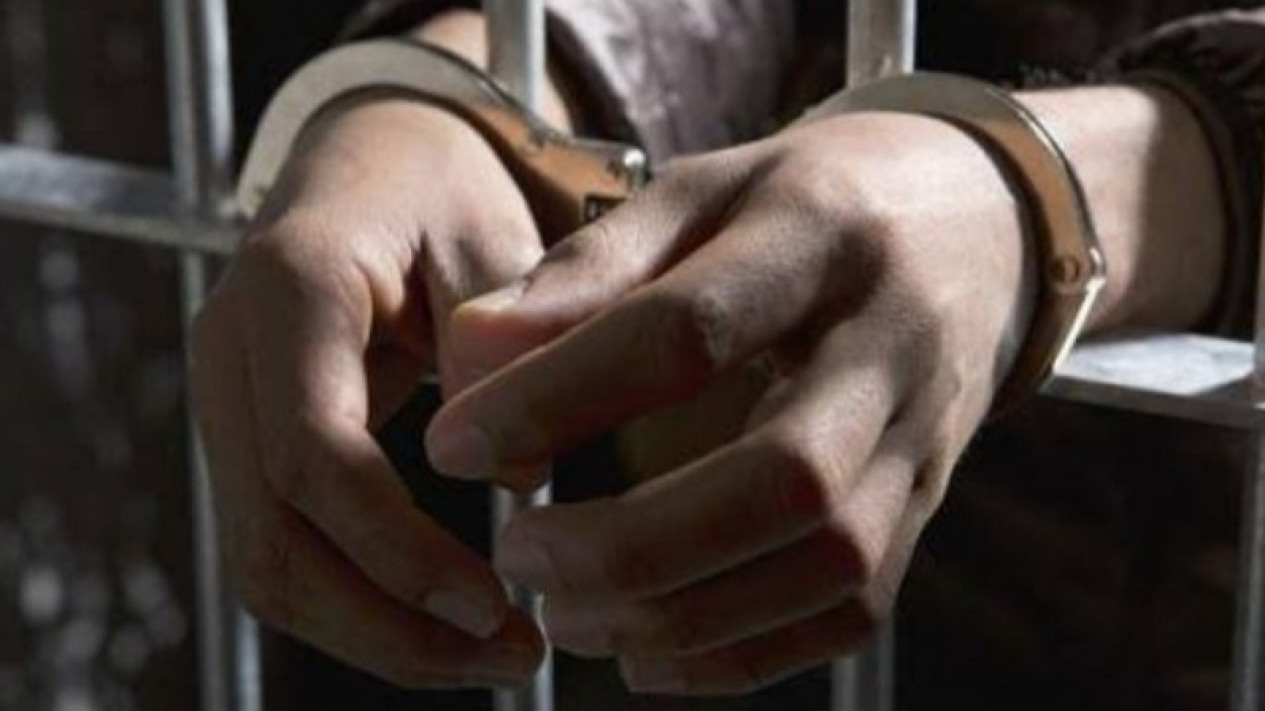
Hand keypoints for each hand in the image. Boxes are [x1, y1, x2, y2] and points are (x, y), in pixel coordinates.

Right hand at [190, 98, 547, 687]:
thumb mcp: (489, 230)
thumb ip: (504, 341)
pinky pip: (286, 547)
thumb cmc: (436, 185)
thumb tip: (519, 478)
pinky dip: (360, 602)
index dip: (397, 549)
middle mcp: (234, 357)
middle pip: (273, 539)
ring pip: (268, 565)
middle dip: (388, 623)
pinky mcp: (254, 442)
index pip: (314, 453)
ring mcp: (231, 406)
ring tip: (489, 655)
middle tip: (508, 657)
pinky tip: (443, 619)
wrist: (369, 161)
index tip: (492, 604)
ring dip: (374, 632)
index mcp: (291, 290)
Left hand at [424, 112, 1035, 693]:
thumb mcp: (702, 192)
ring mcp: (926, 437)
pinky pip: (852, 609)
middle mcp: (890, 344)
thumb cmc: (807, 205)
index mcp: (820, 236)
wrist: (975, 224)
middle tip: (520, 556)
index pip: (687, 330)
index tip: (454, 444)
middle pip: (783, 477)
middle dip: (632, 544)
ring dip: (683, 616)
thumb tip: (470, 354)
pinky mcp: (927, 506)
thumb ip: (589, 268)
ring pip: (829, 563)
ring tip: (568, 615)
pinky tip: (648, 652)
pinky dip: (743, 652)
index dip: (558, 395)